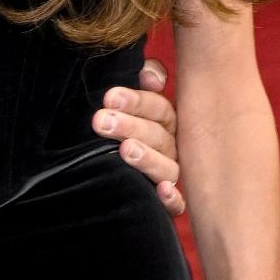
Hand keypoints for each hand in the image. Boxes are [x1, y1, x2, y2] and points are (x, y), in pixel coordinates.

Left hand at [93, 58, 184, 215]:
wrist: (103, 163)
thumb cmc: (118, 120)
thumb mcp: (123, 98)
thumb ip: (143, 78)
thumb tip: (152, 75)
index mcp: (163, 120)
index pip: (157, 107)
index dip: (136, 101)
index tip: (110, 97)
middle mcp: (170, 146)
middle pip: (157, 135)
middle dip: (130, 126)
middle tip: (102, 121)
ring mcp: (169, 173)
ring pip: (168, 167)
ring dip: (148, 158)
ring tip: (126, 150)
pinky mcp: (167, 201)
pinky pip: (177, 204)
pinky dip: (172, 199)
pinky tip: (161, 191)